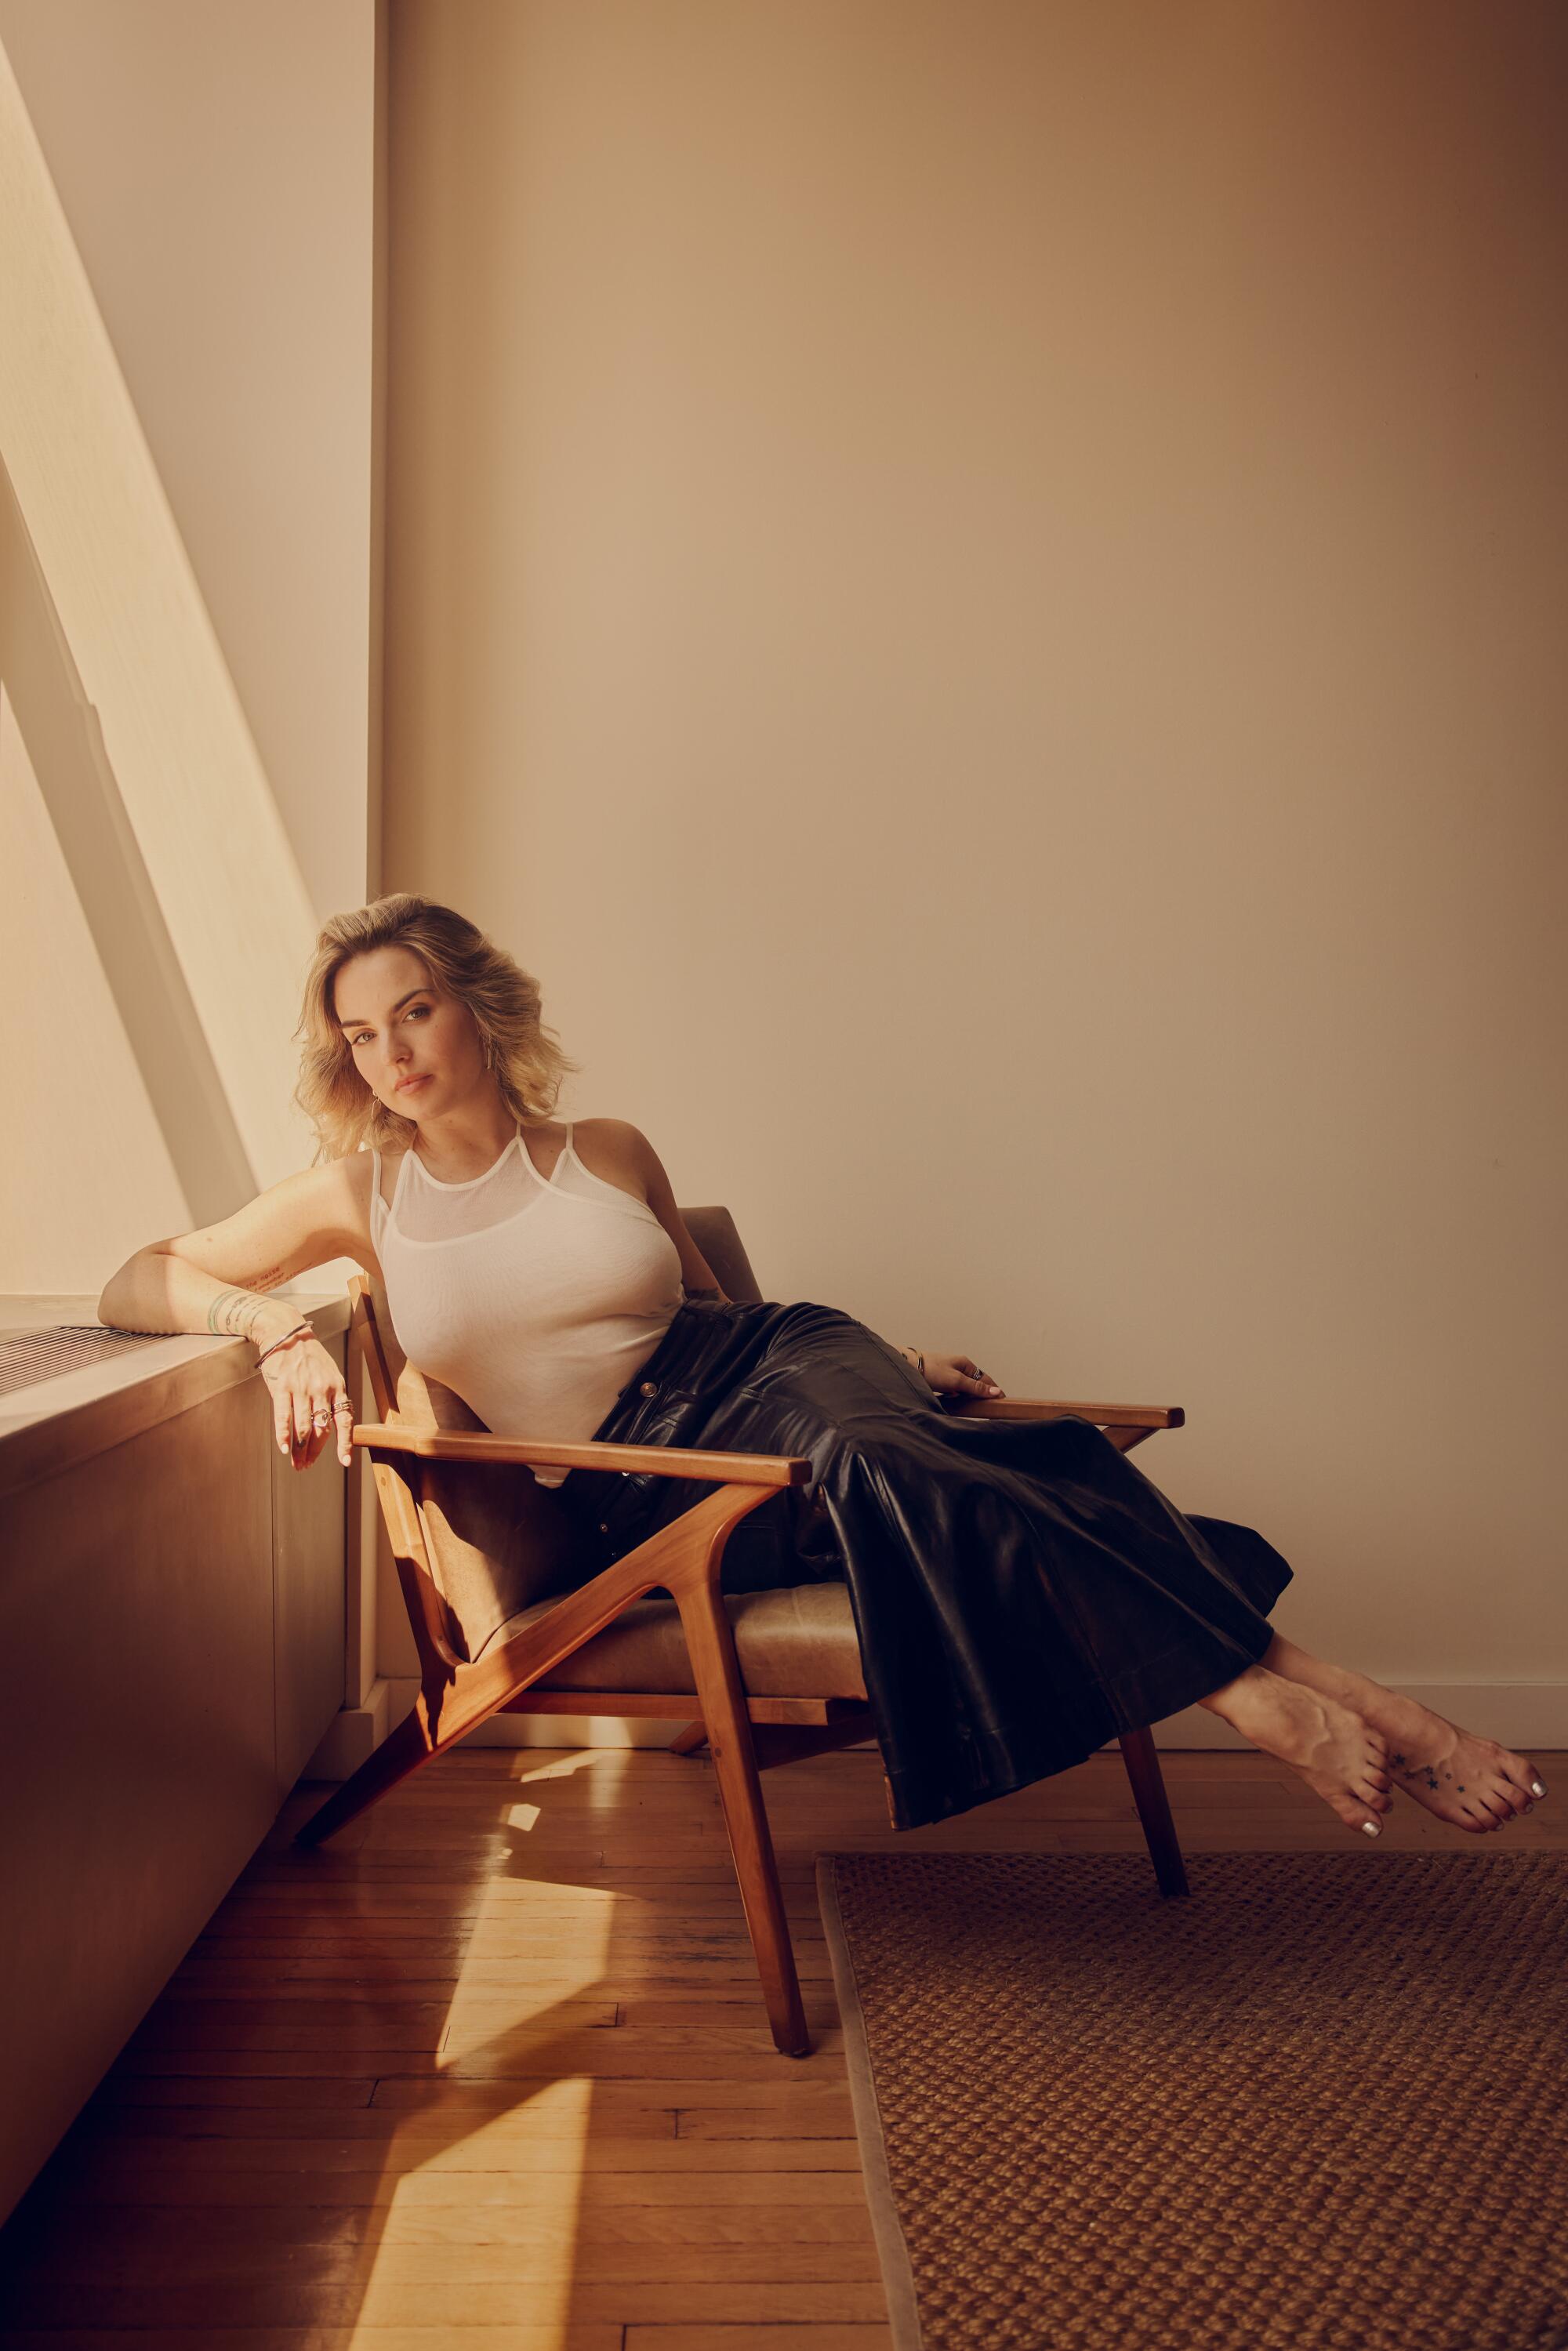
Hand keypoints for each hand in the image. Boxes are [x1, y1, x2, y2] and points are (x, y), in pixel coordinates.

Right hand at [257, 1332, 354, 1469]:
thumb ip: (332, 1396)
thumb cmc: (308, 1356)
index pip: (344, 1421)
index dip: (344, 1443)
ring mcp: (302, 1389)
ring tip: (296, 1462)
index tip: (344, 1461)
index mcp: (337, 1387)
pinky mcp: (282, 1388)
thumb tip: (331, 1424)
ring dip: (300, 1450)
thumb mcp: (329, 1373)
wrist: (286, 1334)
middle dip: (315, 1452)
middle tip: (306, 1466)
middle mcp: (322, 1390)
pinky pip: (284, 1418)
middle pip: (322, 1429)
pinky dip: (284, 1436)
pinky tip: (284, 1448)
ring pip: (303, 1428)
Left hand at [907, 1348, 1004, 1399]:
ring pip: (964, 1389)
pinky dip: (957, 1398)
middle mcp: (958, 1367)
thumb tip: (996, 1392)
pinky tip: (957, 1405)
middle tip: (988, 1408)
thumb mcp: (956, 1381)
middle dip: (981, 1395)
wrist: (906, 1368)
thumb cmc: (930, 1371)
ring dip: (968, 1398)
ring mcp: (949, 1374)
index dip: (993, 1391)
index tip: (1002, 1402)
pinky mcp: (940, 1381)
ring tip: (974, 1408)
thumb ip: (976, 1388)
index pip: (985, 1379)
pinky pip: (954, 1391)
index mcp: (965, 1363)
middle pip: (975, 1384)